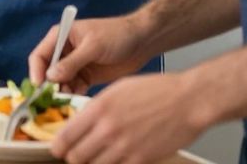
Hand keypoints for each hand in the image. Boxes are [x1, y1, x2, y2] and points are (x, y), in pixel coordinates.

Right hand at [28, 15, 154, 94]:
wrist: (142, 41)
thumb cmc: (117, 35)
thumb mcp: (93, 46)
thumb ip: (72, 62)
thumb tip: (50, 76)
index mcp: (61, 36)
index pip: (40, 55)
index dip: (36, 71)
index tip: (39, 88)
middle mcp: (64, 51)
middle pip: (47, 72)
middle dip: (50, 86)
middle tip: (54, 100)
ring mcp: (75, 65)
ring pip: (60, 83)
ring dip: (62, 92)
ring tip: (69, 99)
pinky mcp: (86, 76)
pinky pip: (73, 88)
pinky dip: (74, 94)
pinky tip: (79, 98)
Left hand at [50, 72, 208, 163]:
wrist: (188, 101)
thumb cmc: (156, 91)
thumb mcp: (117, 90)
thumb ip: (95, 108)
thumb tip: (79, 123)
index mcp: (98, 108)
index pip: (65, 137)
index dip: (58, 146)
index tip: (59, 147)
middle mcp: (107, 129)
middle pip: (76, 157)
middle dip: (74, 156)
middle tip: (79, 153)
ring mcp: (124, 147)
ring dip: (94, 162)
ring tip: (100, 154)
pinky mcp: (140, 159)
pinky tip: (119, 157)